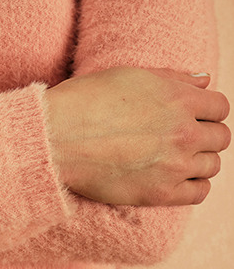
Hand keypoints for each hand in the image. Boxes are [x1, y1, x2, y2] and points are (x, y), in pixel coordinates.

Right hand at [45, 67, 230, 205]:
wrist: (52, 138)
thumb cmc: (81, 102)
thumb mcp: (127, 76)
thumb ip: (172, 77)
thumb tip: (205, 79)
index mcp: (178, 98)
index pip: (220, 106)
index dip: (204, 110)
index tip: (188, 116)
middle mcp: (184, 131)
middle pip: (220, 137)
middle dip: (202, 135)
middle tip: (174, 137)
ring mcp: (175, 164)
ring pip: (212, 165)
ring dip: (196, 160)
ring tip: (167, 157)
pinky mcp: (161, 193)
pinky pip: (200, 192)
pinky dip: (192, 185)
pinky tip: (172, 177)